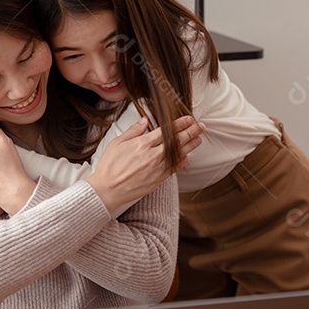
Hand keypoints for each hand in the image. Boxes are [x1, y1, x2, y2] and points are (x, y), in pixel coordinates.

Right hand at [86, 115, 203, 214]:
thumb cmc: (109, 166)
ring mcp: (157, 168)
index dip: (179, 124)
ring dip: (190, 146)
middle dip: (190, 132)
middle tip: (200, 126)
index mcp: (142, 144)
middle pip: (176, 141)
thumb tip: (145, 120)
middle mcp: (153, 155)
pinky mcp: (157, 180)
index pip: (166, 131)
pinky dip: (181, 162)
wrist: (108, 190)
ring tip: (199, 139)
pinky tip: (188, 157)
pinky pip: (173, 169)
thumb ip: (133, 131)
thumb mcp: (117, 143)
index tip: (189, 119)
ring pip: (178, 155)